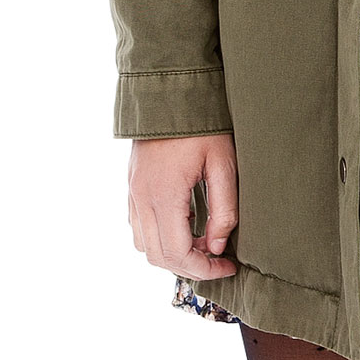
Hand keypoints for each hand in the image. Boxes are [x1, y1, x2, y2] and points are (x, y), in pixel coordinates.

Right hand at [128, 132, 239, 281]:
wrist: (170, 90)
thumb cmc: (201, 123)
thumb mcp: (223, 163)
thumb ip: (224, 209)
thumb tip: (217, 247)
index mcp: (164, 195)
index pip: (177, 254)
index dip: (204, 269)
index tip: (228, 265)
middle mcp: (142, 198)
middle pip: (158, 257)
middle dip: (189, 267)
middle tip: (218, 259)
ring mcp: (133, 192)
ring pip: (144, 246)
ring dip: (172, 253)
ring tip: (202, 242)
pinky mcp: (132, 186)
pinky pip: (138, 227)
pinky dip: (159, 237)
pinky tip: (184, 224)